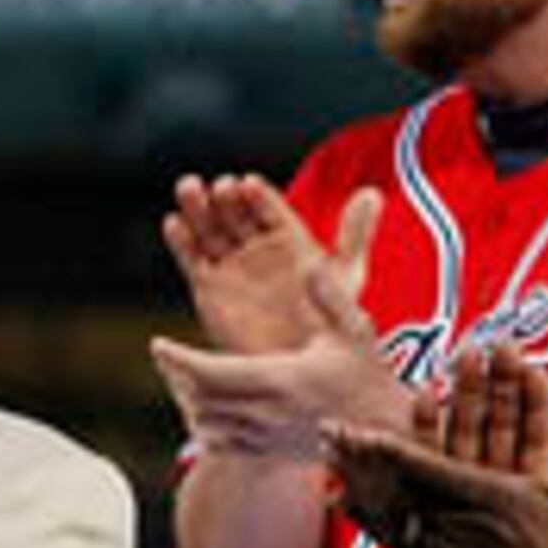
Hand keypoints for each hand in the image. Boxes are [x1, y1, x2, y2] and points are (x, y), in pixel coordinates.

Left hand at [151, 315, 412, 461]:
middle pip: (198, 398)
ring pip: (203, 423)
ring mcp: (264, 438)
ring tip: (182, 377)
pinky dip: (203, 426)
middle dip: (175, 376)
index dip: (177, 360)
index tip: (158, 344)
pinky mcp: (267, 454)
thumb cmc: (369, 376)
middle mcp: (265, 414)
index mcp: (280, 380)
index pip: (210, 372)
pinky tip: (204, 407)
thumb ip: (331, 295)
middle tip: (167, 356)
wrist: (385, 434)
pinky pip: (218, 445)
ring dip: (187, 401)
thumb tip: (310, 264)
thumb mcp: (356, 329)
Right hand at [162, 175, 379, 356]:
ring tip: (189, 189)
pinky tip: (174, 224)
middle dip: (224, 197)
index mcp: (288, 237)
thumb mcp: (347, 275)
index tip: (248, 183)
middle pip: (235, 213)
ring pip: (210, 230)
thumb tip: (373, 193)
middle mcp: (256, 247)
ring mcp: (231, 266)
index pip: (268, 206)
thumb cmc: (328, 323)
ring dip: (197, 208)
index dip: (257, 195)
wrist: (298, 364)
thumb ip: (354, 235)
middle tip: (219, 186)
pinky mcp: (208, 287)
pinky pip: (192, 259)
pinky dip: (181, 242)